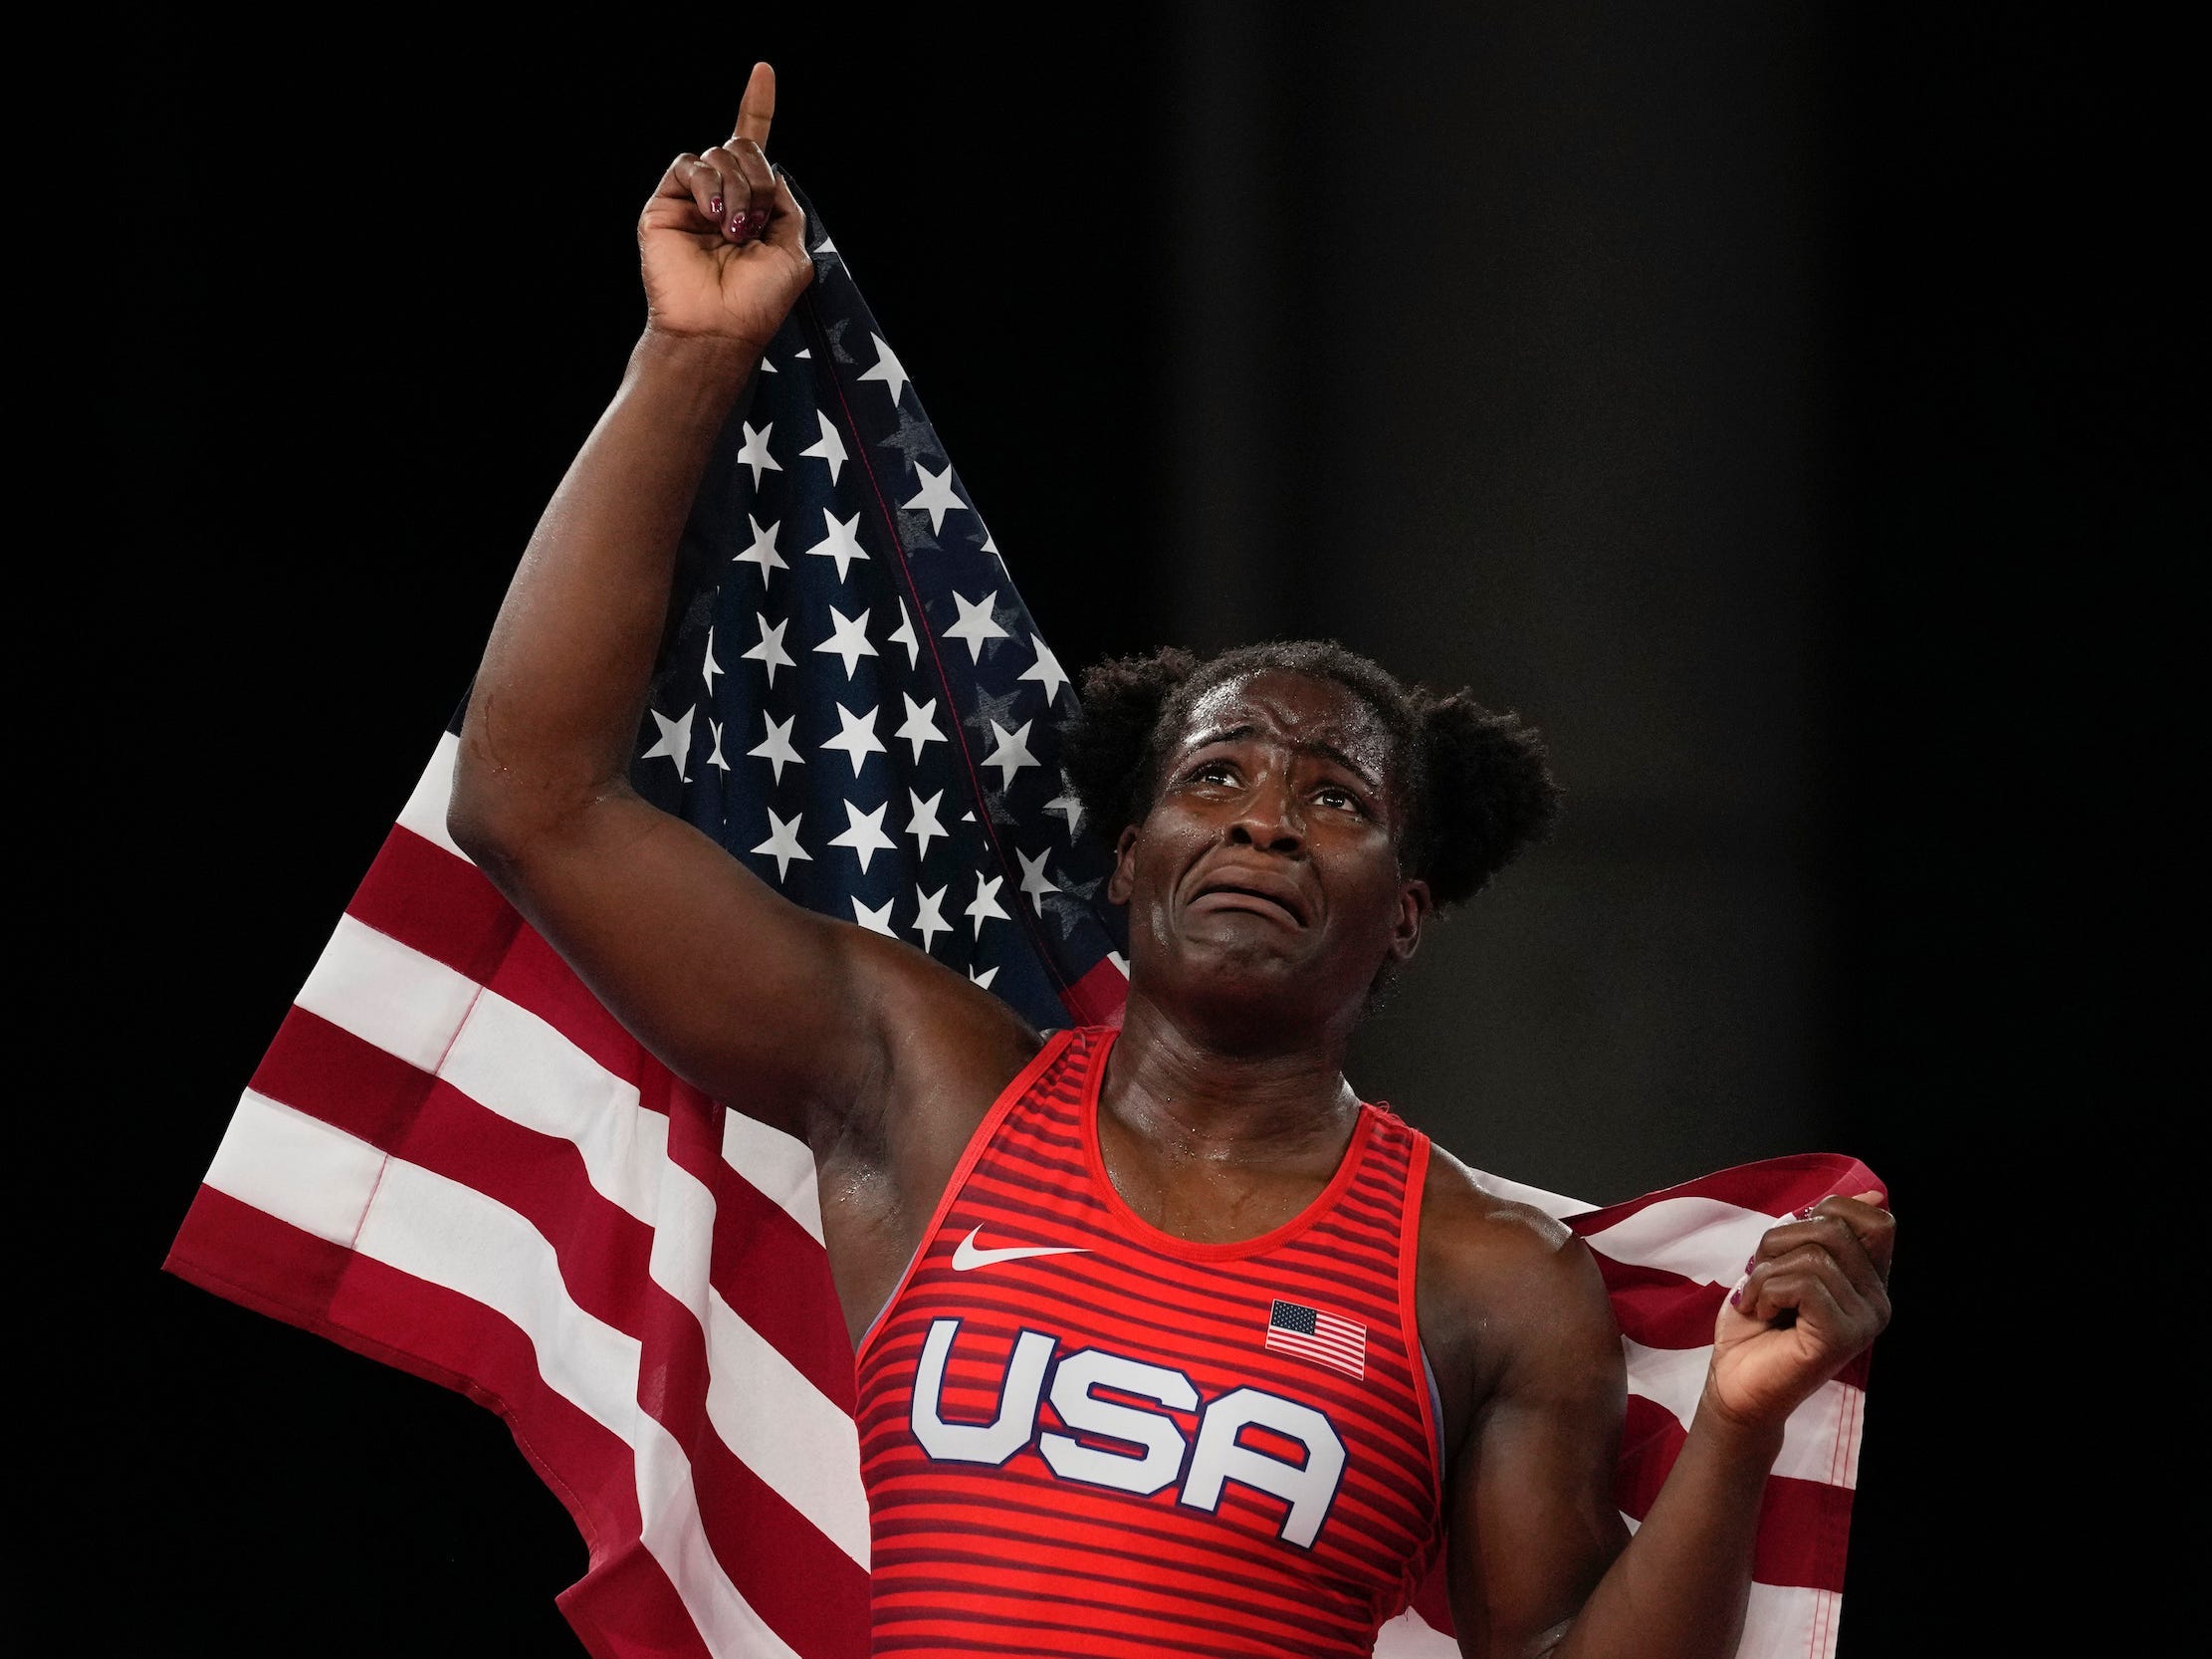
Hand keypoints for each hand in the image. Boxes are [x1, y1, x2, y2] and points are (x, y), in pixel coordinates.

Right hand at [638, 62, 812, 349]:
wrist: (718, 328)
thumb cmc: (757, 302)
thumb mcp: (793, 251)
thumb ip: (786, 205)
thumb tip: (770, 174)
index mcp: (752, 205)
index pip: (753, 147)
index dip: (758, 108)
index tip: (763, 71)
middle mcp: (721, 197)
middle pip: (743, 147)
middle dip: (759, 179)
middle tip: (755, 223)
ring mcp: (691, 200)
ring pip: (719, 154)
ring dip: (738, 190)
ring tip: (734, 231)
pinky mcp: (665, 203)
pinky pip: (689, 165)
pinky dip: (709, 186)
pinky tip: (714, 218)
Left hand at [1705, 1191, 1893, 1433]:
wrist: (1734, 1383)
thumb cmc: (1755, 1324)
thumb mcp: (1782, 1263)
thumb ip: (1817, 1233)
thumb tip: (1871, 1194)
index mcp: (1868, 1280)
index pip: (1875, 1220)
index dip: (1827, 1214)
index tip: (1789, 1247)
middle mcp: (1877, 1301)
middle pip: (1835, 1228)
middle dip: (1780, 1241)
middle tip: (1762, 1277)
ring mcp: (1865, 1321)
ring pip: (1814, 1255)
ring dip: (1767, 1272)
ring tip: (1760, 1302)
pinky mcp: (1842, 1337)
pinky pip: (1804, 1284)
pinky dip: (1767, 1290)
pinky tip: (1762, 1314)